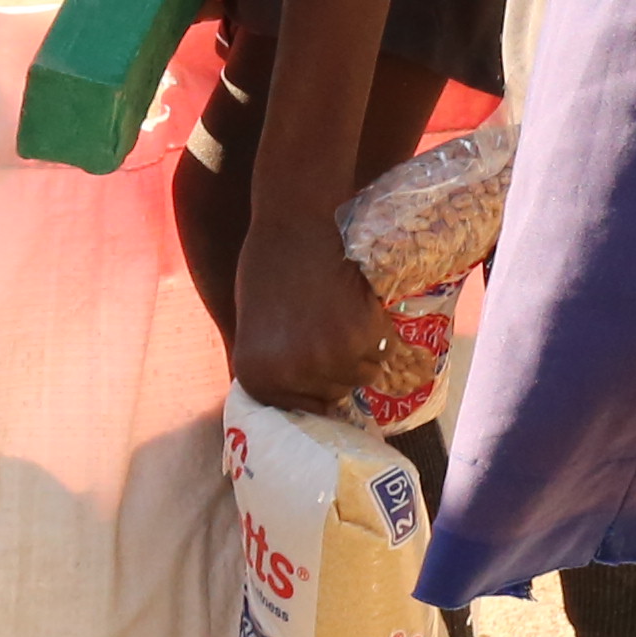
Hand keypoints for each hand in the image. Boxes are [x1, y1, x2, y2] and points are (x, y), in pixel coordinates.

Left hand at [228, 223, 393, 410]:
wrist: (293, 227)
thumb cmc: (267, 273)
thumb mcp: (253, 332)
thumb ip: (274, 372)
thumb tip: (309, 409)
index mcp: (256, 379)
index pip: (302, 406)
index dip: (311, 380)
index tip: (309, 352)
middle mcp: (291, 376)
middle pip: (333, 393)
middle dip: (334, 366)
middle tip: (322, 326)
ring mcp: (329, 359)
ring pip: (362, 375)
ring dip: (358, 351)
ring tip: (337, 314)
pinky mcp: (363, 336)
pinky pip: (382, 350)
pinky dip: (377, 331)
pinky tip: (355, 304)